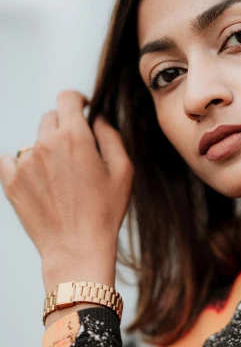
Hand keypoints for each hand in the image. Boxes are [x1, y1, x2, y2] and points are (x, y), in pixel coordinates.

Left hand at [0, 90, 133, 290]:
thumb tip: (98, 118)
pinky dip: (23, 165)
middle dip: (64, 127)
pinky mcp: (10, 181)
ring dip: (46, 149)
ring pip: (34, 141)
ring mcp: (25, 162)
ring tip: (62, 179)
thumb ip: (111, 136)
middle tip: (77, 154)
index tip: (82, 109)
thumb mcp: (123, 171)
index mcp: (75, 137)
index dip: (77, 100)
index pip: (67, 98)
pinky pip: (11, 160)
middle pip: (51, 118)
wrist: (76, 249)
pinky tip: (39, 182)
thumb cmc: (104, 213)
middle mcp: (45, 144)